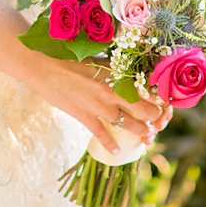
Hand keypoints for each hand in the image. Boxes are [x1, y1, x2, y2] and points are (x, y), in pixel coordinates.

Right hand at [20, 54, 168, 154]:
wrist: (42, 65)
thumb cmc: (68, 55)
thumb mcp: (97, 58)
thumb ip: (115, 68)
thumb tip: (130, 74)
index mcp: (117, 73)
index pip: (148, 89)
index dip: (159, 98)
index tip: (163, 102)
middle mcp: (112, 91)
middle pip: (145, 110)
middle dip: (155, 118)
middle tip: (158, 122)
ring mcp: (98, 106)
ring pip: (129, 125)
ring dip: (142, 132)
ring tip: (147, 137)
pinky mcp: (84, 116)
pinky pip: (103, 135)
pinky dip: (112, 145)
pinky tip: (118, 151)